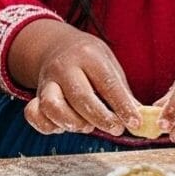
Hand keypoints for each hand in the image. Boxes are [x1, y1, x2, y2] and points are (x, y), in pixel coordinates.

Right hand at [13, 21, 140, 136]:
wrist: (57, 46)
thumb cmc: (90, 61)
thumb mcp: (109, 66)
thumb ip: (122, 92)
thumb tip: (141, 120)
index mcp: (88, 55)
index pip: (107, 82)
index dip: (122, 105)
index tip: (136, 123)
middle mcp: (64, 67)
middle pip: (80, 96)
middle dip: (101, 118)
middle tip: (116, 129)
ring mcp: (47, 81)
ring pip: (52, 106)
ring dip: (72, 122)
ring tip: (87, 126)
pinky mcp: (35, 96)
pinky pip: (33, 114)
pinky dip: (47, 126)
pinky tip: (64, 127)